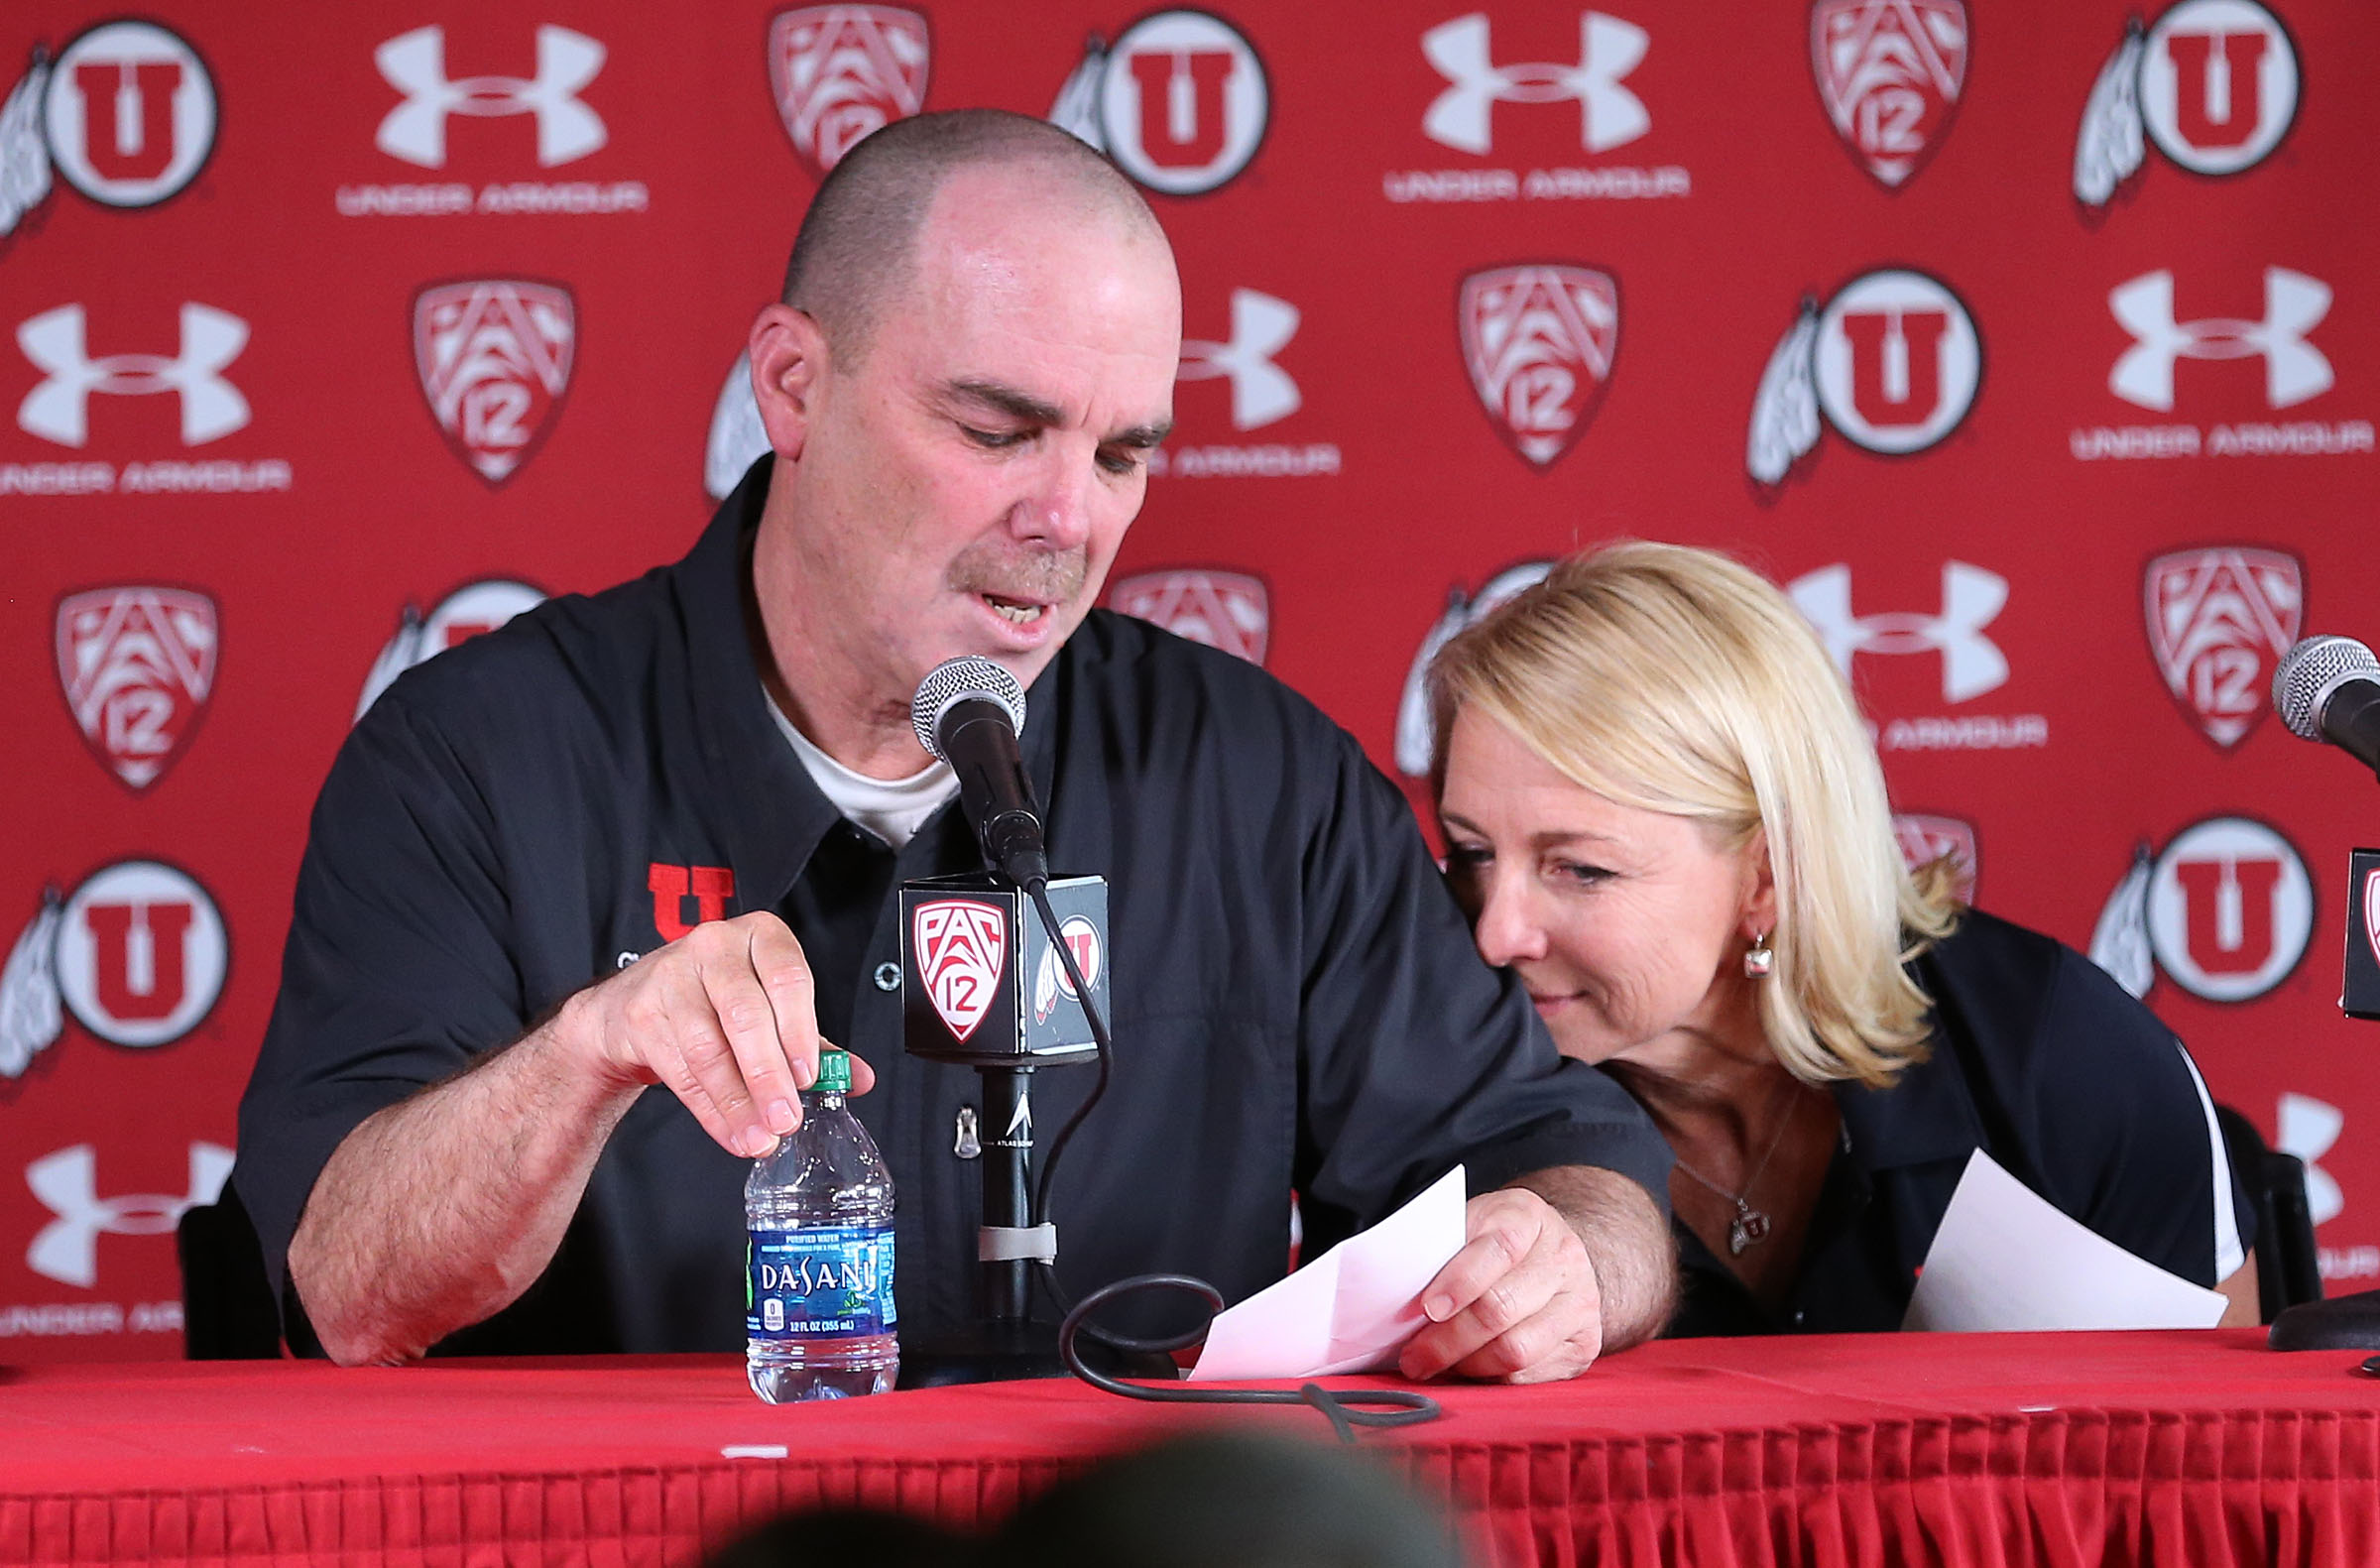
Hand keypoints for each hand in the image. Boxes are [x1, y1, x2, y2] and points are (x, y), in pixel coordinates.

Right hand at [560, 911, 873, 1157]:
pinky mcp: (643, 1014)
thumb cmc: (718, 999)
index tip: (808, 1076)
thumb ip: (814, 1041)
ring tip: (760, 1136)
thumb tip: (859, 1078)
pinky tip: (732, 1132)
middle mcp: (716, 947)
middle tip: (785, 1119)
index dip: (799, 1030)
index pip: (788, 977)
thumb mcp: (770, 1006)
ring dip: (738, 1102)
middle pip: (746, 1015)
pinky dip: (712, 1110)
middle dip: (769, 1075)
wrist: (638, 1002)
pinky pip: (682, 1071)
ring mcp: (673, 977)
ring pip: (709, 1049)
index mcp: (761, 936)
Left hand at [1397, 1188, 1604, 1382]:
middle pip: (1501, 1308)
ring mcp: (1580, 1301)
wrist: (1555, 1255)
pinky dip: (1491, 1377)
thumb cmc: (1494, 1243)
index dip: (1459, 1281)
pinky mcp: (1585, 1343)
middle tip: (1414, 1357)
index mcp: (1528, 1215)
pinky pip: (1530, 1374)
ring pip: (1516, 1348)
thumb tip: (1393, 1290)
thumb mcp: (1469, 1224)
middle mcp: (1563, 1256)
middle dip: (1447, 1340)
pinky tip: (1470, 1369)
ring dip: (1466, 1365)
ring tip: (1437, 1366)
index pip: (1498, 1247)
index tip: (1426, 1308)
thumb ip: (1440, 1248)